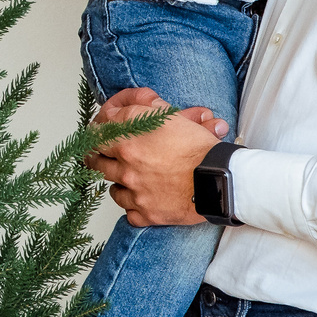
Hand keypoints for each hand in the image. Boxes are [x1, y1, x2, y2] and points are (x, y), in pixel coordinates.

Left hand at [84, 87, 229, 226]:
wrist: (222, 178)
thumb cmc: (202, 149)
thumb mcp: (174, 118)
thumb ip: (151, 109)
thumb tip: (142, 103)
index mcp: (130, 135)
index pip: (96, 130)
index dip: (99, 131)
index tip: (102, 134)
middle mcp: (127, 161)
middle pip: (94, 158)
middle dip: (97, 156)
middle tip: (103, 156)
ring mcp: (134, 189)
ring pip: (110, 187)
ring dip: (118, 182)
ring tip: (129, 179)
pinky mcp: (146, 212)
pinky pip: (128, 213)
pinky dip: (134, 208)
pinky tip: (142, 200)